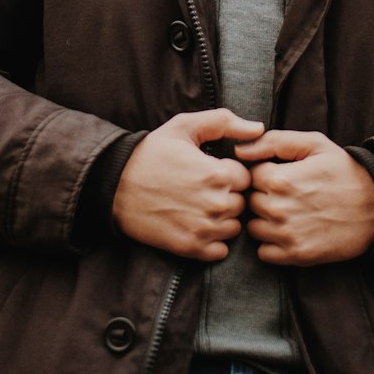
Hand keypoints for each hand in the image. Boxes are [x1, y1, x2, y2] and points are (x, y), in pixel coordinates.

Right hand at [112, 109, 263, 260]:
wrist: (114, 185)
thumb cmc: (152, 152)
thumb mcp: (185, 126)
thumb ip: (225, 122)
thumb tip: (259, 128)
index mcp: (218, 174)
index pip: (247, 178)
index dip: (232, 173)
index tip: (215, 170)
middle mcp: (215, 205)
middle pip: (242, 204)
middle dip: (229, 195)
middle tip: (205, 188)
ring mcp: (203, 229)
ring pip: (234, 227)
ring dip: (223, 218)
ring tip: (200, 205)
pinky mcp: (190, 249)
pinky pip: (221, 250)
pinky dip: (214, 240)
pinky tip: (197, 224)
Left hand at [235, 130, 373, 265]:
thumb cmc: (344, 171)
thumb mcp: (314, 144)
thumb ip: (274, 142)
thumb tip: (240, 150)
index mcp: (280, 179)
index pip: (250, 175)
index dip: (265, 172)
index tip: (281, 174)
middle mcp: (279, 209)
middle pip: (250, 201)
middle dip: (263, 195)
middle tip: (286, 193)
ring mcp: (287, 235)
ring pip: (254, 228)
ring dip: (265, 220)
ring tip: (287, 211)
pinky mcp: (296, 256)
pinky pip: (264, 253)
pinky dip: (271, 244)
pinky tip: (288, 231)